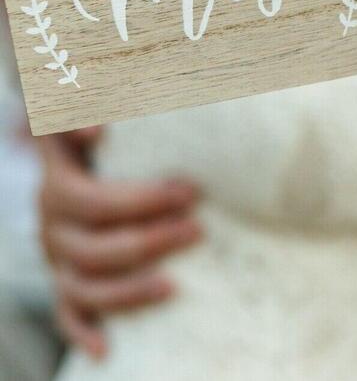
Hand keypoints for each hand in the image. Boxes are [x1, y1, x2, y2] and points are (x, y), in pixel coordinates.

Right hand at [37, 126, 202, 358]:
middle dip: (151, 239)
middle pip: (95, 247)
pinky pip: (69, 314)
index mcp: (58, 185)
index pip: (91, 200)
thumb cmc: (102, 136)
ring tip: (176, 284)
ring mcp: (58, 259)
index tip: (189, 189)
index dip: (140, 200)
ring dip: (130, 289)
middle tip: (200, 227)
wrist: (75, 160)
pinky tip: (106, 350)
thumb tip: (99, 131)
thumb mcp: (90, 115)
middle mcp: (52, 227)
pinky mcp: (65, 283)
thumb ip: (88, 110)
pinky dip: (85, 332)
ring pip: (84, 287)